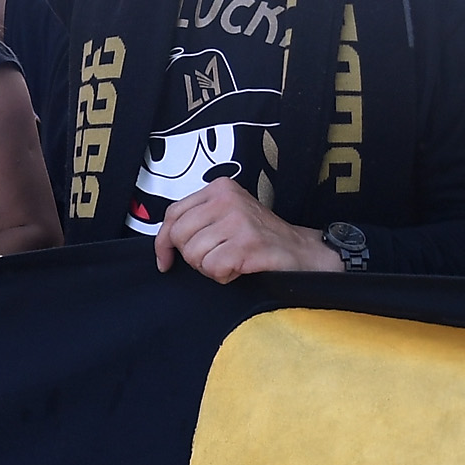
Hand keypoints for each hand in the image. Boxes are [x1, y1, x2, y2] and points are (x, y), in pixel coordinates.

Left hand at [153, 181, 342, 281]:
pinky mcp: (247, 243)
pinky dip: (224, 275)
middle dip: (193, 257)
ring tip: (232, 260)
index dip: (163, 242)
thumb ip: (198, 221)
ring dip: (210, 267)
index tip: (165, 260)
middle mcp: (227, 199)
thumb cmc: (260, 238)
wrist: (301, 251)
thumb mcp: (226, 217)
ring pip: (195, 255)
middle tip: (217, 257)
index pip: (173, 215)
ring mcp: (238, 220)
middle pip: (180, 237)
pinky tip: (240, 268)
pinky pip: (213, 267)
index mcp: (219, 188)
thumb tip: (163, 243)